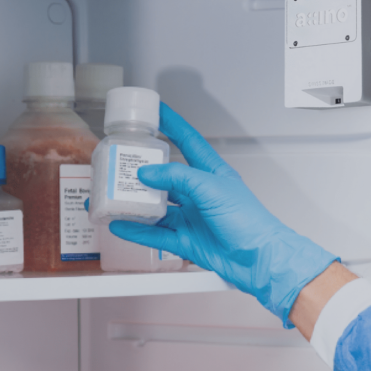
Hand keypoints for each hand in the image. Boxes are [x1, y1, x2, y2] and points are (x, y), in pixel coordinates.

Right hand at [109, 103, 338, 327]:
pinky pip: (156, 234)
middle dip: (142, 171)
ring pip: (157, 208)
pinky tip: (120, 224)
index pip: (189, 142)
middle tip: (120, 163)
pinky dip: (137, 230)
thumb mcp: (212, 188)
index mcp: (212, 174)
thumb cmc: (249, 222)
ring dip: (135, 202)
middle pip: (166, 178)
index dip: (172, 125)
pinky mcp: (187, 241)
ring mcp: (193, 218)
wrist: (259, 259)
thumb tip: (147, 173)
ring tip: (111, 195)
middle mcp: (201, 195)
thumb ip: (178, 177)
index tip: (155, 111)